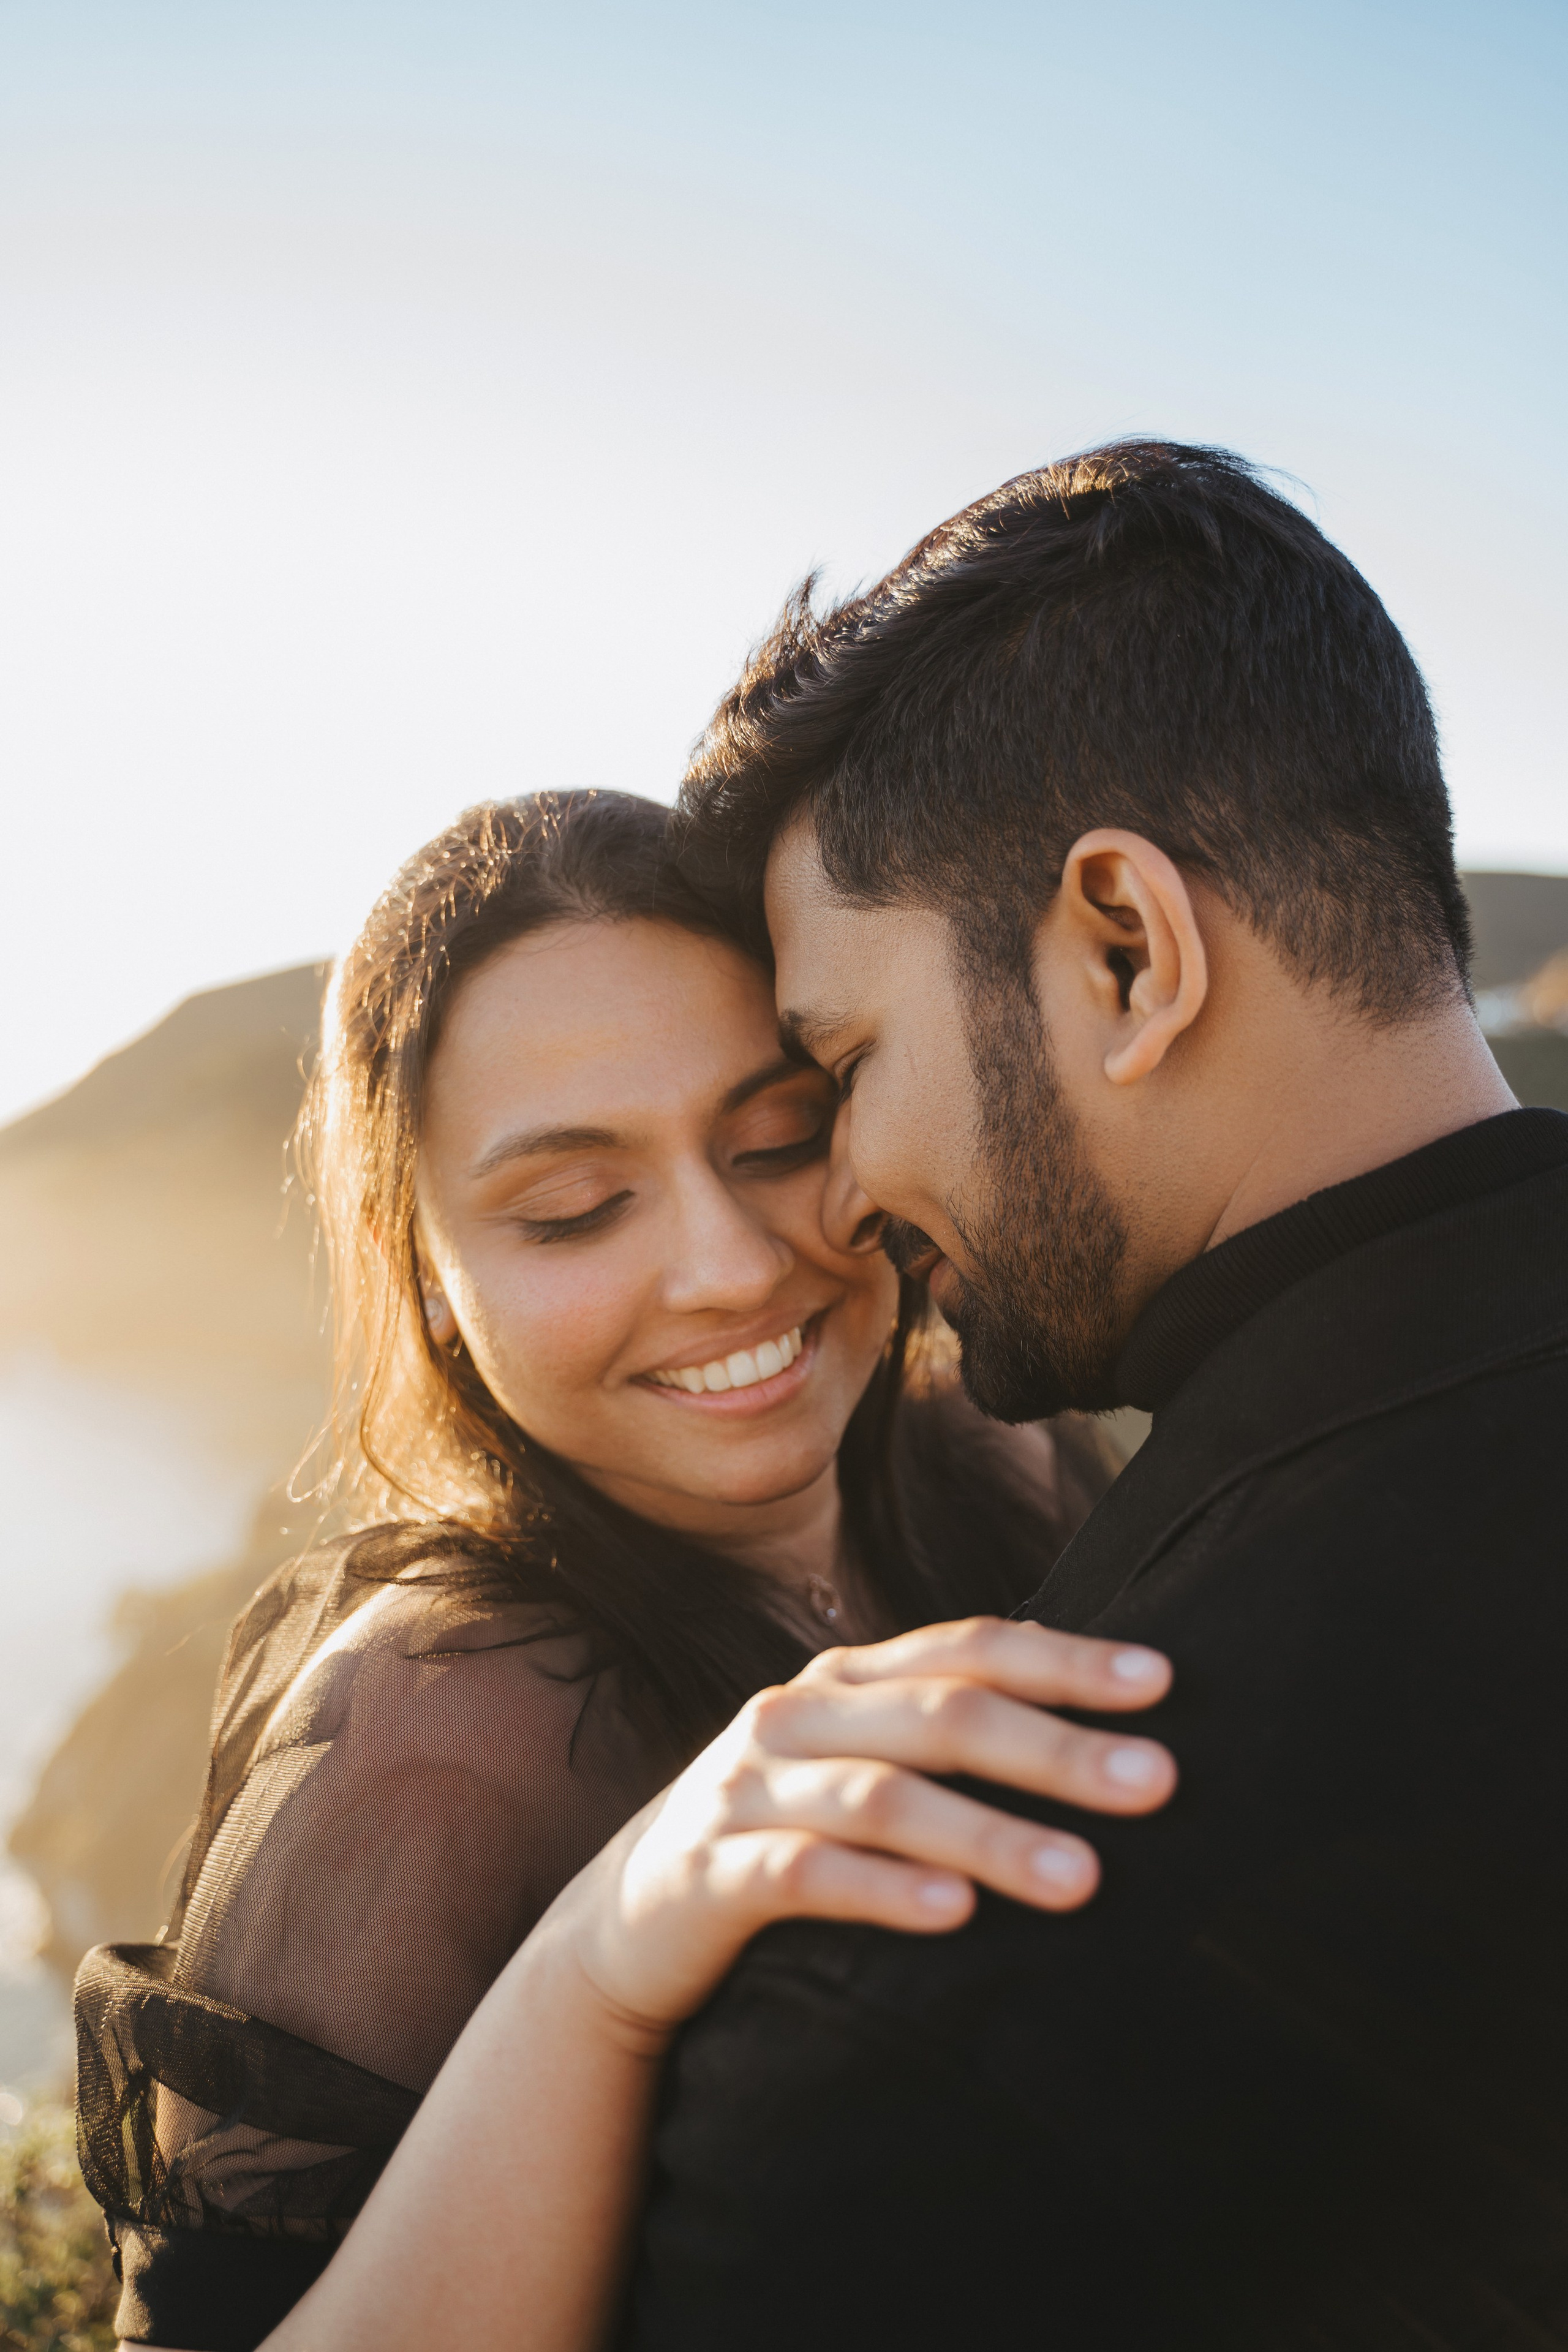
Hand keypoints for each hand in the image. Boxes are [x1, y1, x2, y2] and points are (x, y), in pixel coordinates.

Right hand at [547, 1617, 1174, 2046]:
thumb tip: (1096, 1708)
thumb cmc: (784, 1832)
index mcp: (846, 1678)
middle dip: (1056, 1748)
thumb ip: (944, 1729)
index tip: (1161, 1680)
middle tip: (1160, 1783)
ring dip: (988, 1835)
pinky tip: (952, 1915)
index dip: (1064, 1660)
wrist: (630, 1917)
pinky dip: (882, 1890)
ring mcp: (748, 1789)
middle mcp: (797, 1714)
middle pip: (941, 1715)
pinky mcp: (711, 1872)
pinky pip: (803, 1874)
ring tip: (1081, 1878)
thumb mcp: (859, 1763)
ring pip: (881, 1797)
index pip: (967, 1648)